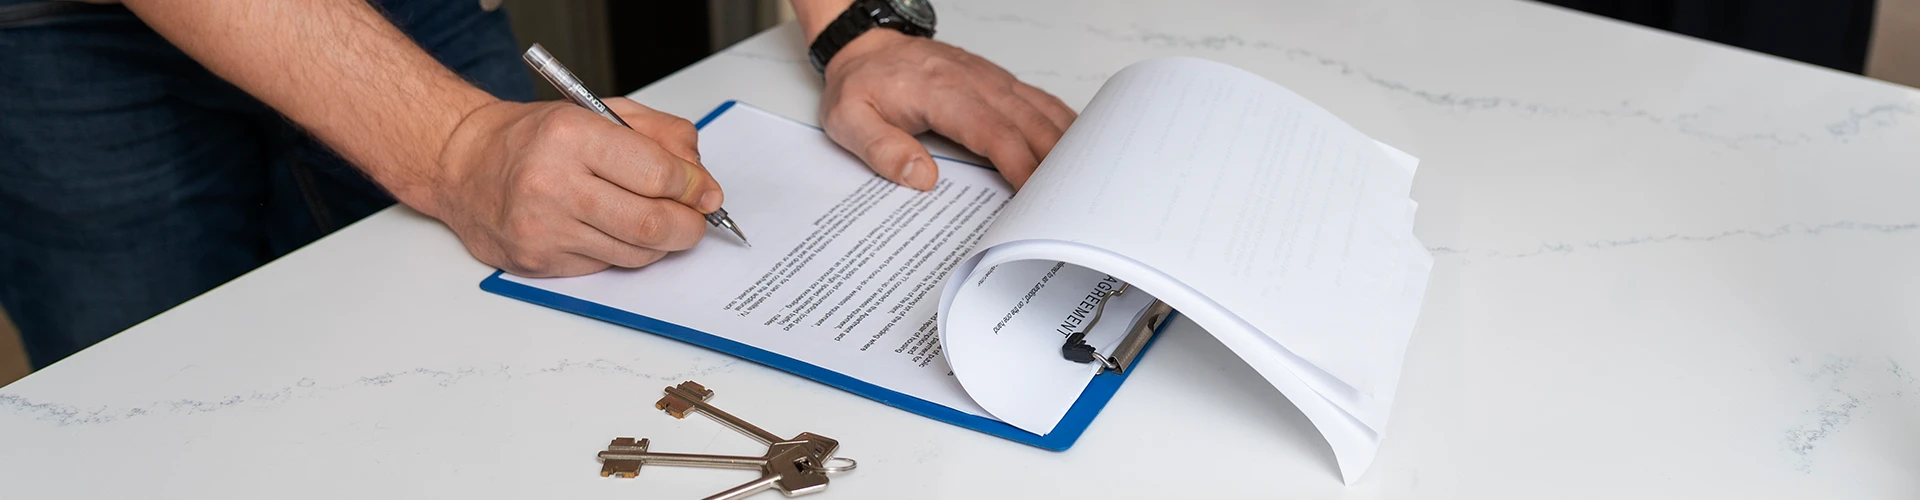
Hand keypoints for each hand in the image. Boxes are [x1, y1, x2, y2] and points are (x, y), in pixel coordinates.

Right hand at [431, 97, 722, 276]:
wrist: (462, 165)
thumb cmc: (534, 138)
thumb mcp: (600, 112)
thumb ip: (661, 136)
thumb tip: (703, 182)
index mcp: (570, 136)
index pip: (658, 174)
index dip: (694, 187)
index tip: (706, 192)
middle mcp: (552, 185)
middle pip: (651, 224)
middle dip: (688, 226)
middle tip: (696, 219)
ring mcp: (543, 230)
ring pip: (634, 254)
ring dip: (660, 243)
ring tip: (655, 221)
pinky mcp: (538, 263)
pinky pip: (606, 267)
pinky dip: (623, 252)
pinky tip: (611, 230)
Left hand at [818, 30, 1076, 189]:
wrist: (867, 46)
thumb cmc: (862, 84)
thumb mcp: (849, 121)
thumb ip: (882, 149)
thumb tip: (923, 178)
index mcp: (942, 92)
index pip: (994, 133)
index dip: (1021, 166)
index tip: (1035, 199)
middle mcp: (975, 82)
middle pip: (1030, 123)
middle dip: (1055, 164)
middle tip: (1072, 203)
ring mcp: (991, 79)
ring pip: (1042, 110)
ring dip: (1066, 145)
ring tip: (1086, 182)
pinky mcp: (997, 81)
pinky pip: (1039, 100)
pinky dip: (1062, 123)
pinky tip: (1077, 146)